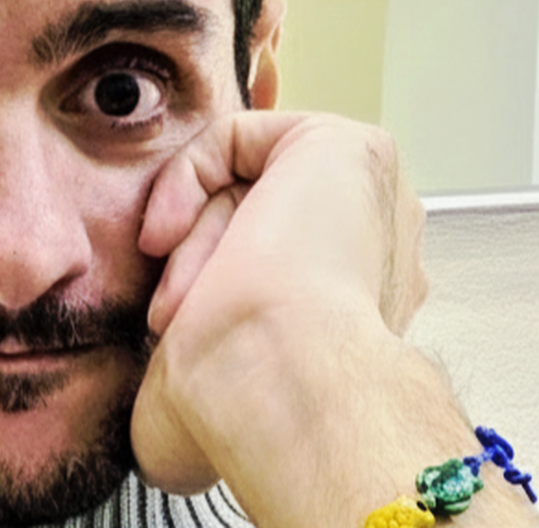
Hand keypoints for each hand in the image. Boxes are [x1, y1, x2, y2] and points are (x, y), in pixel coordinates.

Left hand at [131, 112, 428, 495]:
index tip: (171, 308)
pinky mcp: (346, 146)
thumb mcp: (203, 391)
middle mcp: (369, 253)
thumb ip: (198, 363)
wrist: (275, 380)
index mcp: (351, 310)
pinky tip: (172, 231)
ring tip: (184, 291)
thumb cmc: (248, 400)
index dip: (206, 270)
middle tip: (176, 310)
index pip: (264, 260)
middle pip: (250, 218)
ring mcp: (368, 198)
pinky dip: (188, 178)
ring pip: (242, 183)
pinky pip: (234, 137)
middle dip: (200, 258)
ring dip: (195, 234)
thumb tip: (169, 396)